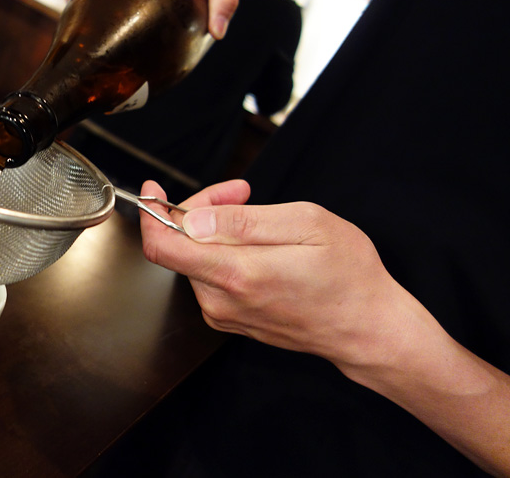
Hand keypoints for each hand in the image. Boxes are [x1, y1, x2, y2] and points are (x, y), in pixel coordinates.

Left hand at [139, 179, 423, 370]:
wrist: (367, 328)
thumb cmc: (348, 276)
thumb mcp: (306, 225)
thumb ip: (244, 221)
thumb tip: (193, 220)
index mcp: (236, 273)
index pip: (163, 246)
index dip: (152, 212)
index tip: (156, 190)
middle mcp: (222, 299)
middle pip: (181, 245)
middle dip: (203, 210)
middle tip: (241, 191)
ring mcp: (224, 313)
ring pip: (197, 259)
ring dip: (216, 231)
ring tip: (260, 219)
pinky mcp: (231, 318)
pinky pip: (211, 277)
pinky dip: (225, 253)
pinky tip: (257, 245)